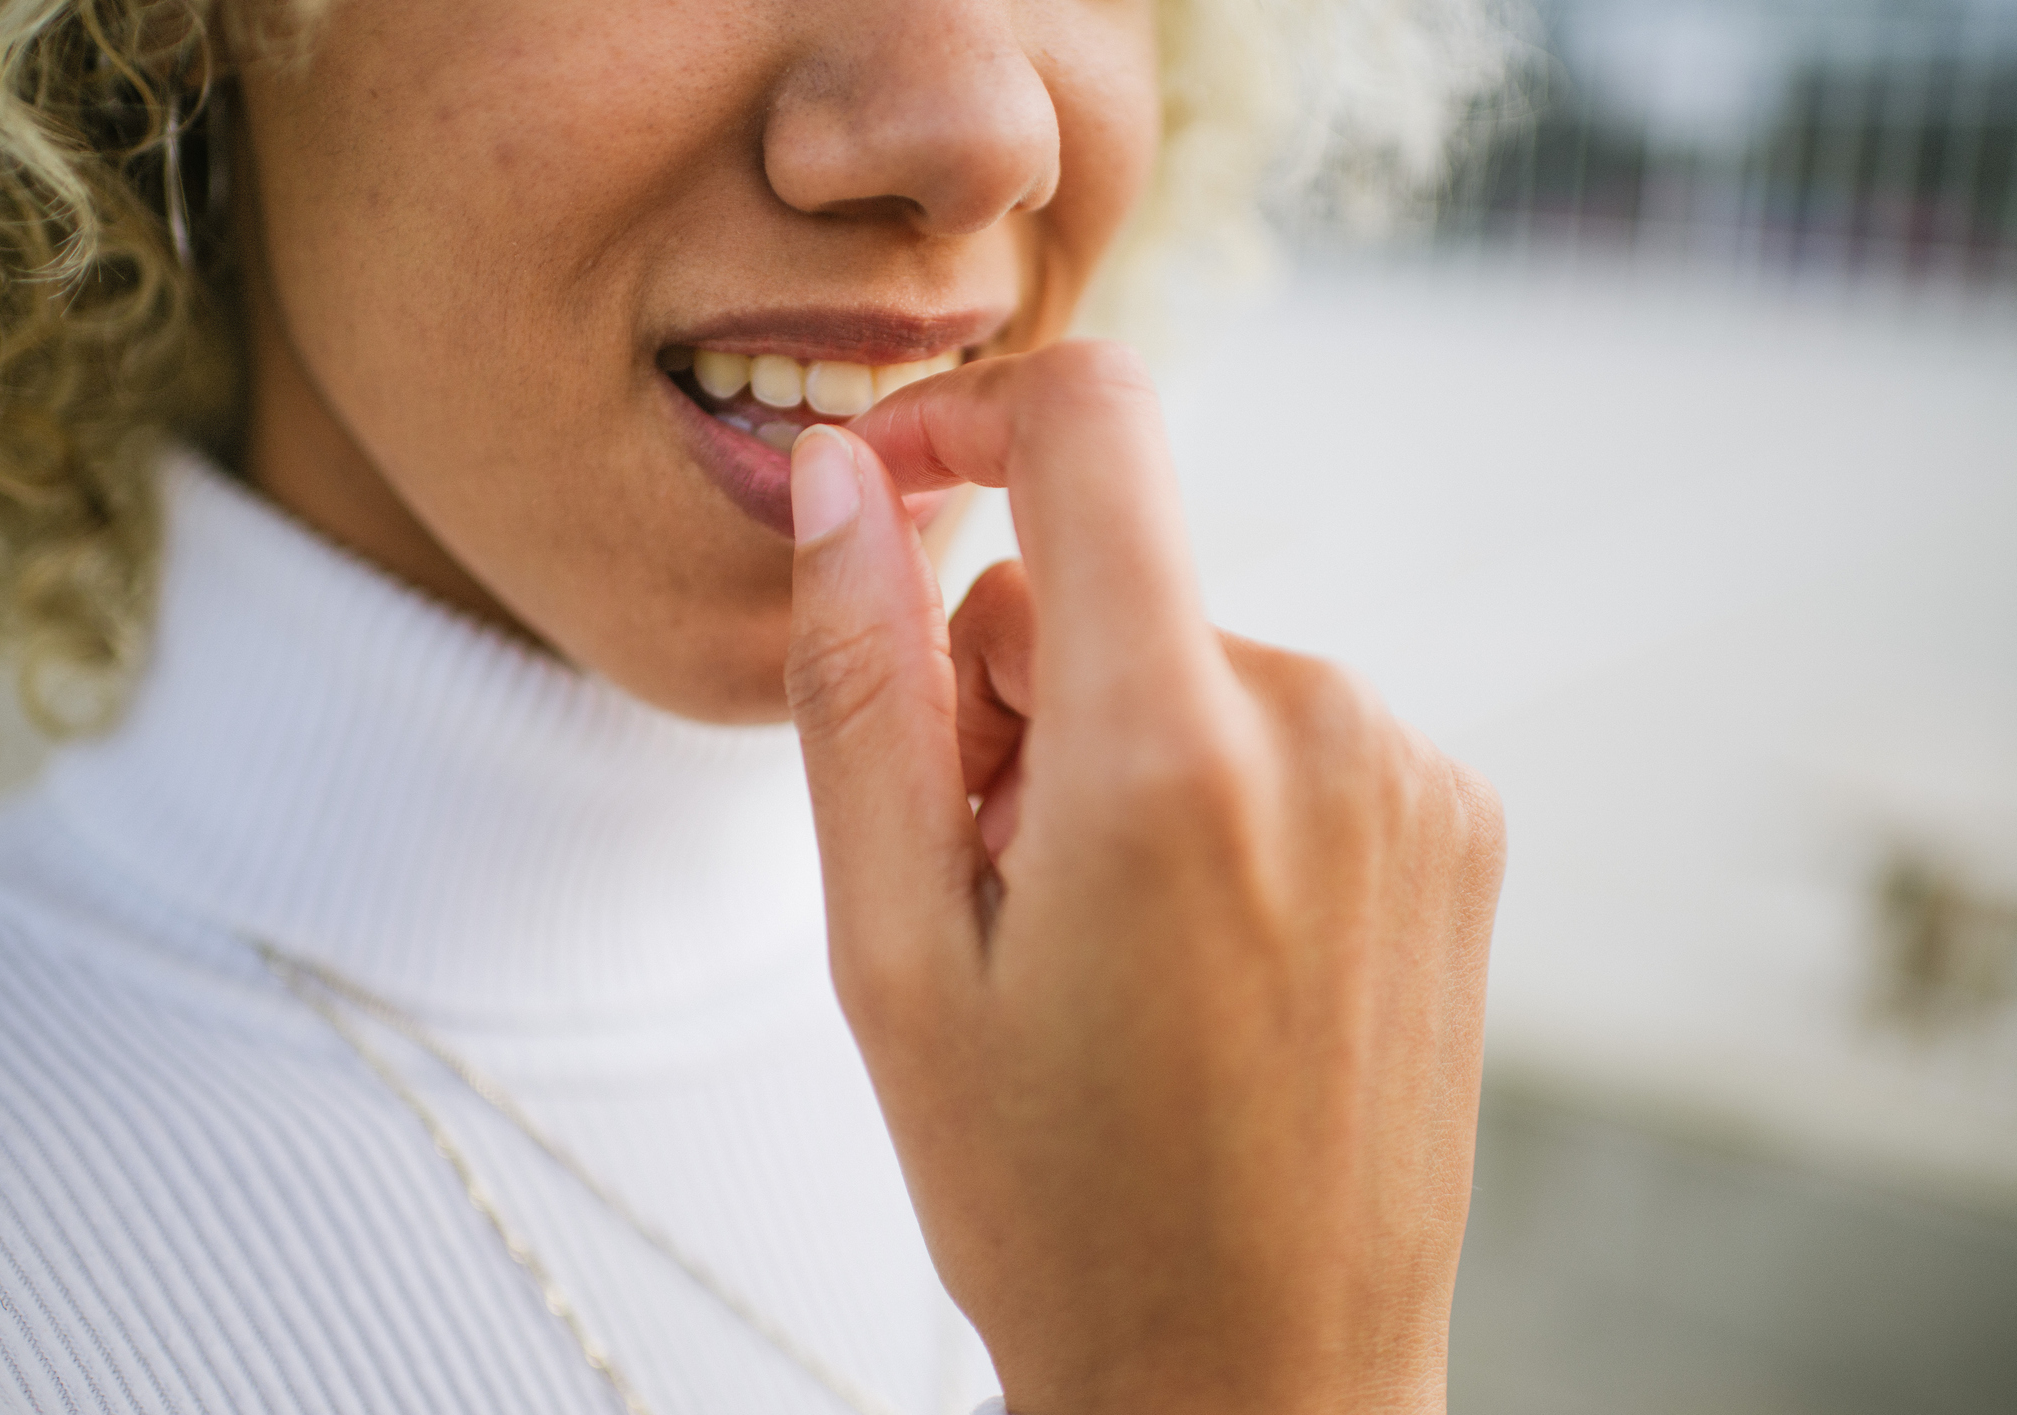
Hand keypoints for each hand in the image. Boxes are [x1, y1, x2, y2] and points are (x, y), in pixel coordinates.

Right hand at [785, 342, 1503, 1414]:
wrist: (1256, 1382)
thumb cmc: (1052, 1201)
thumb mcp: (891, 952)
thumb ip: (859, 686)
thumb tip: (842, 488)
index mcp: (1169, 751)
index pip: (1094, 424)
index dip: (972, 417)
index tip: (900, 487)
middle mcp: (1327, 729)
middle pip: (1118, 573)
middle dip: (1015, 681)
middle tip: (990, 874)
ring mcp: (1413, 778)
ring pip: (1195, 658)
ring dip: (1113, 749)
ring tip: (1097, 942)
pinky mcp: (1457, 822)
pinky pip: (1288, 727)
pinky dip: (1214, 790)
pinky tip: (1195, 952)